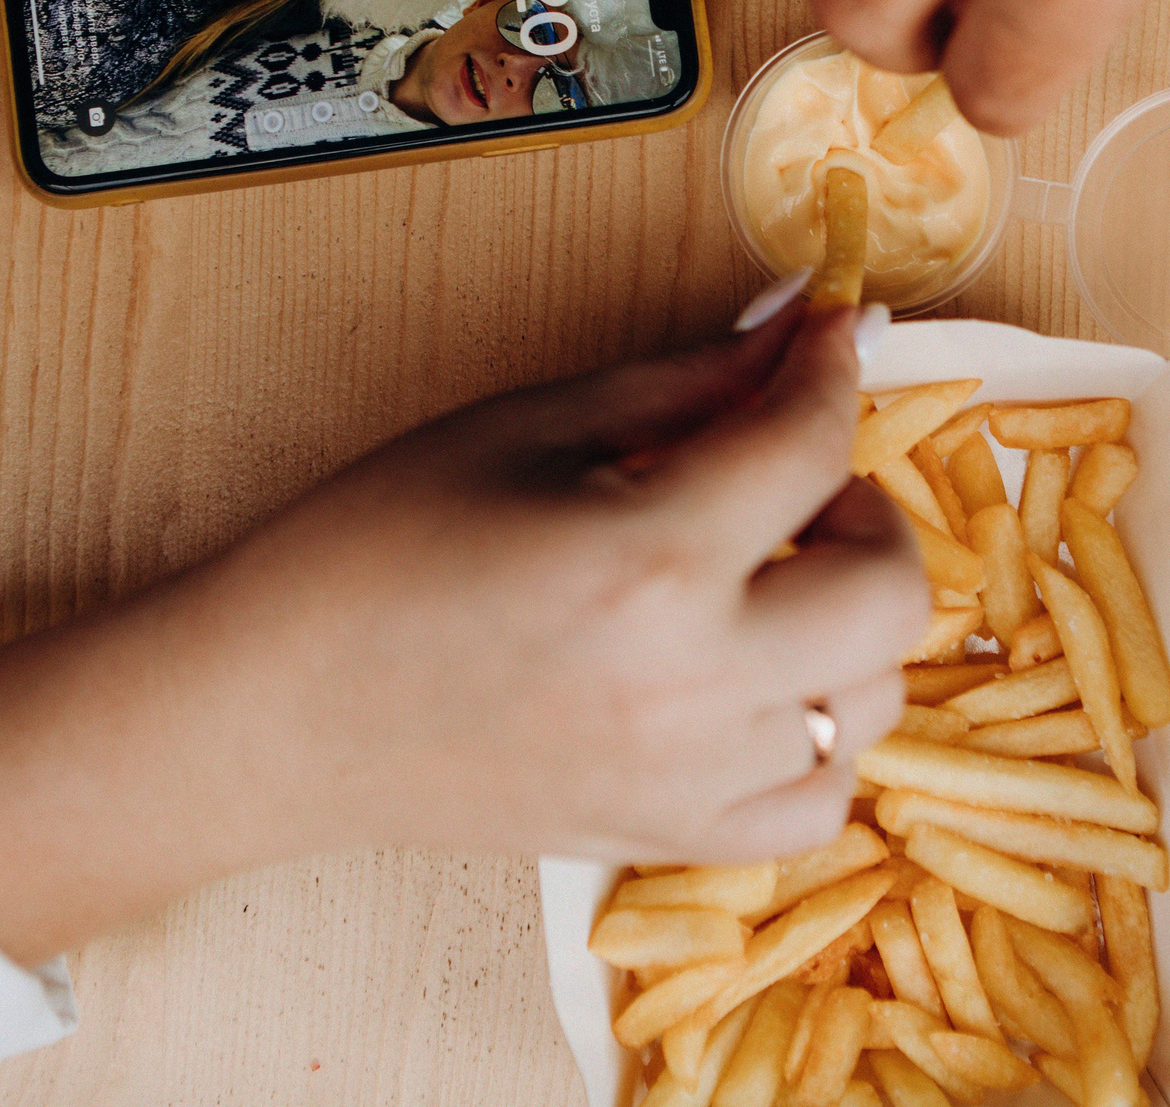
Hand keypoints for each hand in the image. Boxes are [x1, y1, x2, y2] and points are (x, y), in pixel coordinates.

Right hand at [0, 304, 927, 962]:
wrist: (277, 712)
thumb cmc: (374, 548)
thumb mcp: (527, 427)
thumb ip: (683, 383)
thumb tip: (798, 331)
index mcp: (647, 560)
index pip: (811, 446)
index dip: (831, 368)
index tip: (826, 336)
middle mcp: (692, 683)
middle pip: (893, 591)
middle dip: (867, 508)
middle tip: (794, 481)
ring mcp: (687, 778)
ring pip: (873, 700)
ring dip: (850, 620)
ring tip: (770, 579)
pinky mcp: (667, 838)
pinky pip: (821, 803)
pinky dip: (820, 736)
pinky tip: (762, 685)